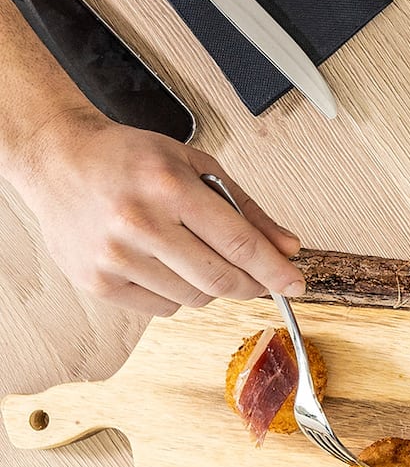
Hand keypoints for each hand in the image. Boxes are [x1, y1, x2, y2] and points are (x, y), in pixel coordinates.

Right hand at [6, 107, 303, 319]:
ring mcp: (113, 256)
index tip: (295, 284)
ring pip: (194, 298)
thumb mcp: (195, 165)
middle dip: (250, 284)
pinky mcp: (96, 281)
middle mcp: (138, 222)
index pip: (239, 243)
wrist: (58, 158)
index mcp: (168, 186)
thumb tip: (287, 248)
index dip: (275, 271)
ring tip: (194, 255)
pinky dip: (176, 293)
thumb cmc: (130, 159)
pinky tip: (163, 265)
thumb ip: (247, 209)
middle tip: (257, 278)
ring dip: (210, 286)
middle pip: (220, 280)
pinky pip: (162, 307)